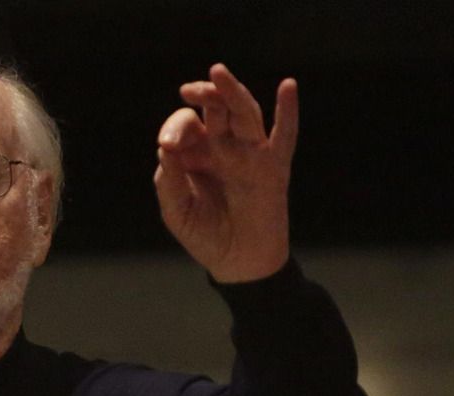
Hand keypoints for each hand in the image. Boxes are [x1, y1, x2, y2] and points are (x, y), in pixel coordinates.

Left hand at [154, 64, 298, 282]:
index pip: (186, 125)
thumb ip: (167, 182)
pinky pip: (284, 136)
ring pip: (244, 113)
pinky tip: (288, 86)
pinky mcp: (274, 167)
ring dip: (233, 92)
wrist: (238, 264)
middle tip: (189, 88)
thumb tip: (165, 148)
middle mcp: (223, 147)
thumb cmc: (205, 236)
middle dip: (204, 93)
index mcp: (196, 153)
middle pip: (216, 108)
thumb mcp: (176, 212)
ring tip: (218, 73)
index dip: (176, 128)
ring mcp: (250, 154)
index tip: (169, 145)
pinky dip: (288, 112)